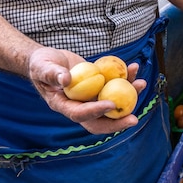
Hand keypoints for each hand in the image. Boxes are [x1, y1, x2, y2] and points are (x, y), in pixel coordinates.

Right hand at [28, 47, 147, 134]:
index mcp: (64, 106)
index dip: (96, 112)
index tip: (111, 105)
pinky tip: (134, 67)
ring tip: (141, 83)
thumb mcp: (42, 67)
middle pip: (100, 121)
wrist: (49, 59)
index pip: (80, 114)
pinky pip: (114, 86)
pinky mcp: (98, 87)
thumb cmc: (41, 64)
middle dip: (117, 122)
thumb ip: (52, 73)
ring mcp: (90, 98)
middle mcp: (79, 106)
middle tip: (134, 119)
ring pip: (112, 103)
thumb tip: (66, 79)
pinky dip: (126, 78)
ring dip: (129, 95)